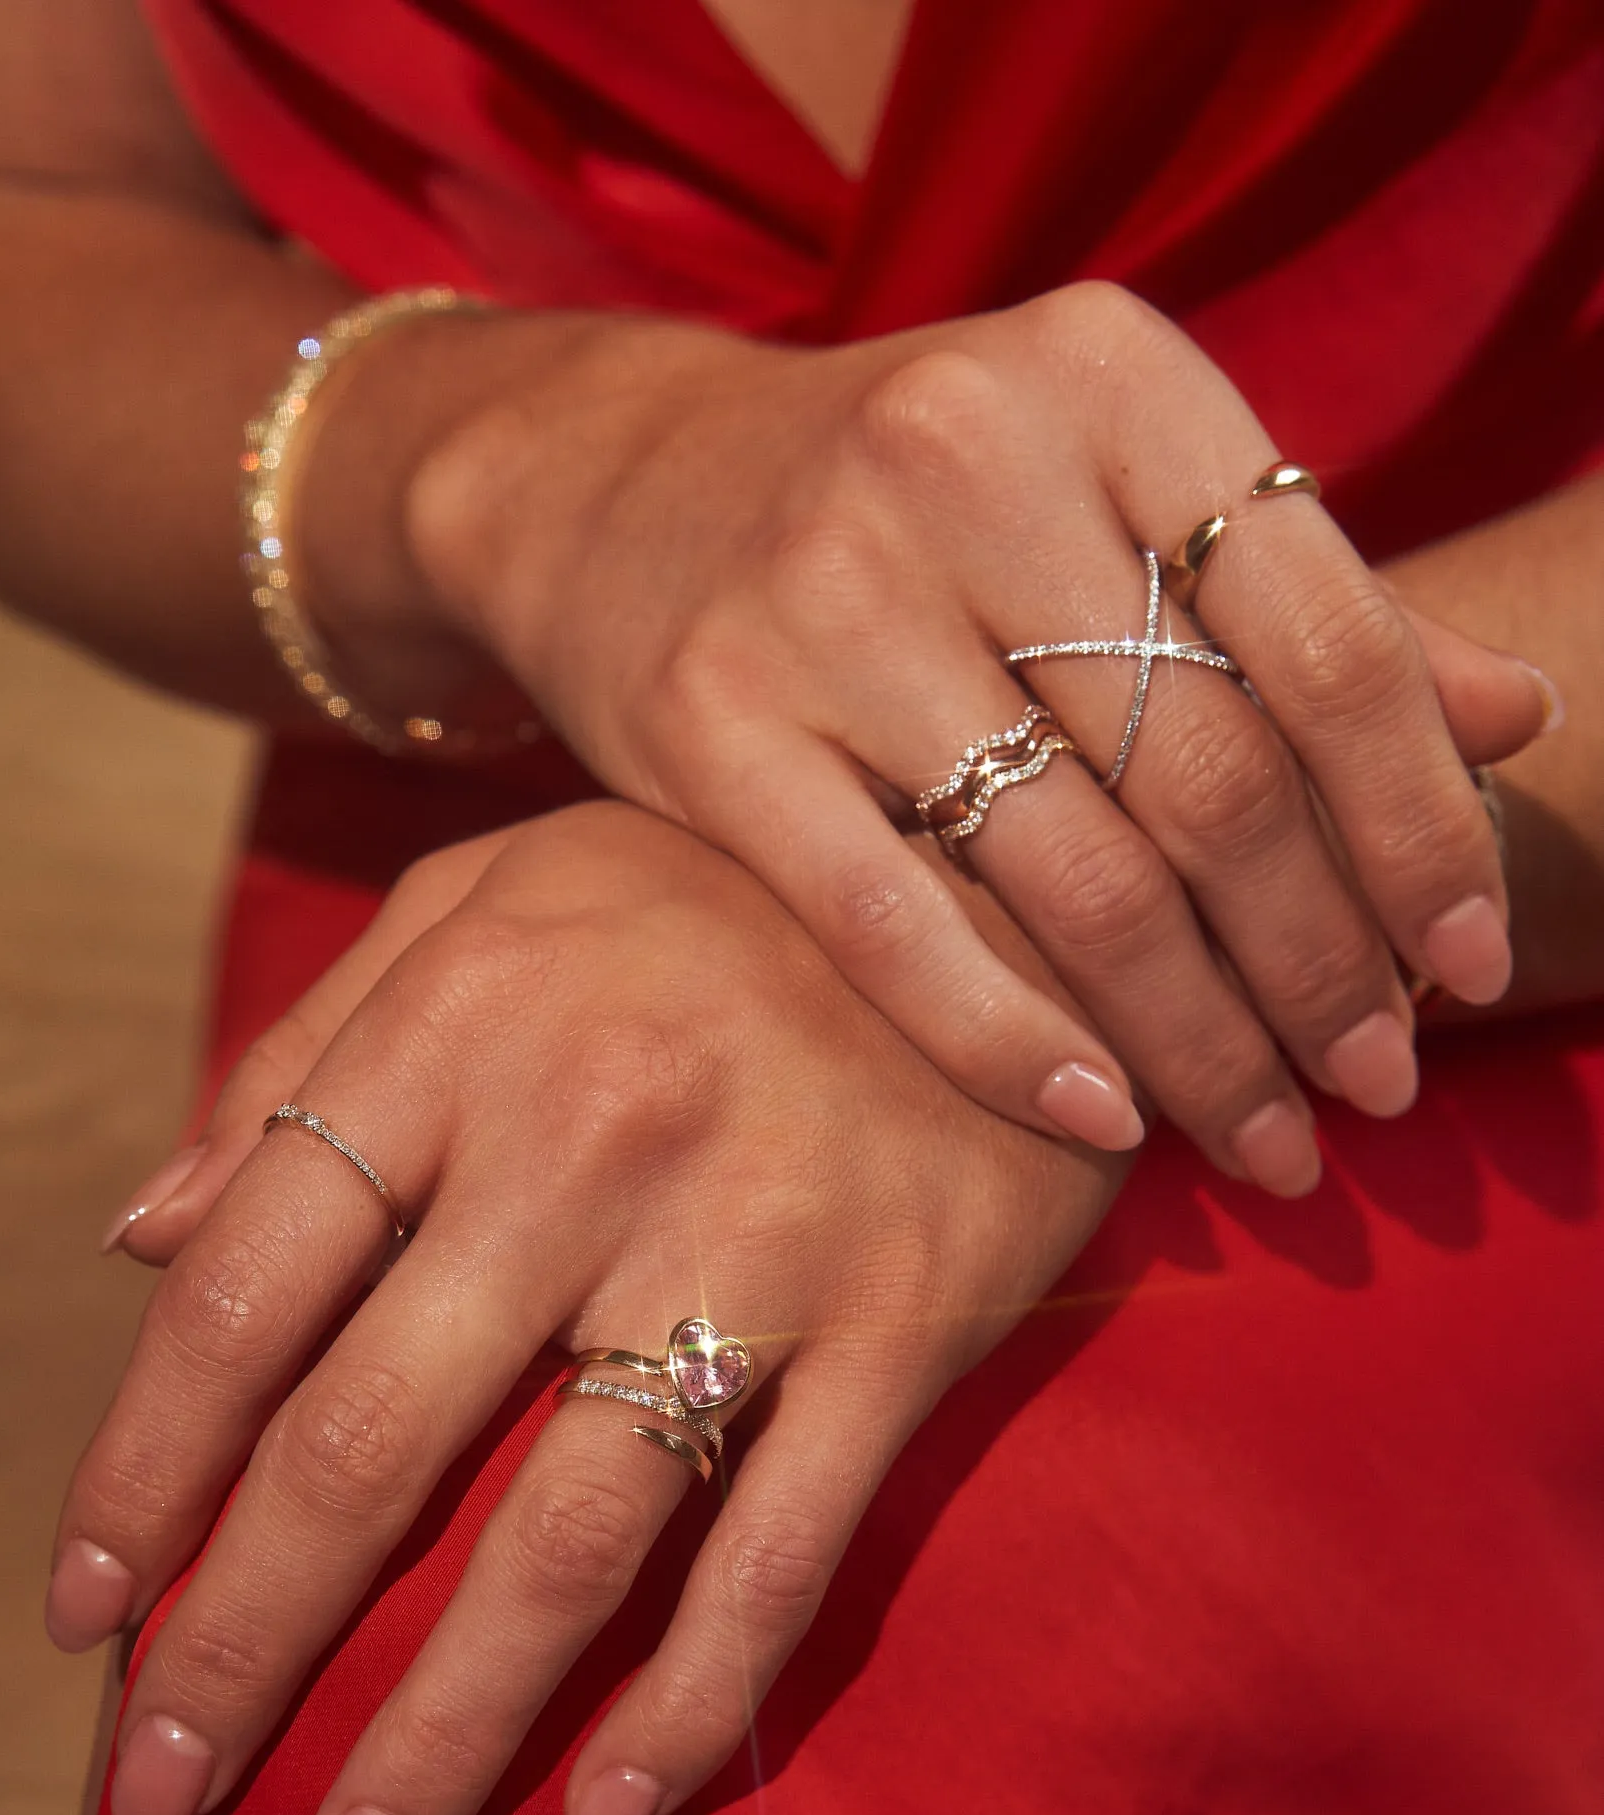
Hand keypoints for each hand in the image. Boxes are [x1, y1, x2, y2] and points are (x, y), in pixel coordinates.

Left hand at [48, 802, 1124, 1814]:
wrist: (1018, 840)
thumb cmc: (714, 887)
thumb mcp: (484, 903)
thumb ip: (304, 1059)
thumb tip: (138, 1240)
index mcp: (455, 1030)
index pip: (246, 1296)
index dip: (146, 1476)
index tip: (86, 1619)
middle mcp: (586, 1140)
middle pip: (368, 1447)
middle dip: (247, 1648)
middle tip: (161, 1794)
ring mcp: (758, 1241)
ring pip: (563, 1542)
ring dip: (440, 1734)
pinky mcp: (911, 1323)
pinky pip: (778, 1558)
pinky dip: (691, 1709)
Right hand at [351, 282, 1552, 1194]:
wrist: (610, 483)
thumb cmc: (911, 507)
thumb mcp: (1106, 488)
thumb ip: (1298, 596)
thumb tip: (1515, 714)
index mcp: (1108, 372)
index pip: (1328, 633)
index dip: (1421, 823)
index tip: (1474, 964)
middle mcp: (967, 456)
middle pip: (1214, 774)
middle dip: (1324, 963)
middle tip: (1378, 1084)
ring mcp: (822, 593)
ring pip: (1073, 875)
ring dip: (1201, 1039)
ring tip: (1270, 1134)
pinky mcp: (706, 722)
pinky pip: (897, 930)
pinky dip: (1015, 1044)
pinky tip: (1106, 1121)